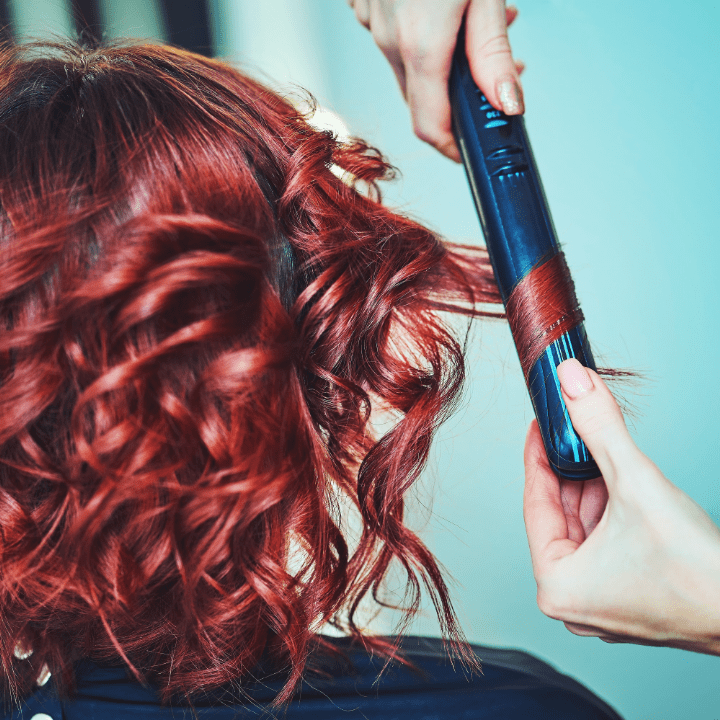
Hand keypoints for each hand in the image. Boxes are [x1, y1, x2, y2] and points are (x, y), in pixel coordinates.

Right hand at [349, 0, 523, 160]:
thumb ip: (493, 54)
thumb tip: (507, 105)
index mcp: (420, 43)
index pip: (430, 127)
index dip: (451, 147)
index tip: (470, 150)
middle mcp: (389, 39)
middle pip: (421, 100)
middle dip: (456, 96)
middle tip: (492, 72)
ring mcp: (372, 21)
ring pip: (408, 67)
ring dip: (441, 61)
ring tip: (477, 19)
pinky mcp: (366, 3)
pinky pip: (392, 36)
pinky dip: (418, 34)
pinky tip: (440, 7)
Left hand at [523, 359, 719, 655]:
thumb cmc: (698, 569)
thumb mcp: (635, 481)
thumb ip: (599, 428)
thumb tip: (571, 382)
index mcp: (556, 586)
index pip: (535, 503)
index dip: (537, 455)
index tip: (539, 425)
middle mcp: (572, 601)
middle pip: (558, 514)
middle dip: (568, 468)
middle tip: (570, 429)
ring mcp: (599, 602)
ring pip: (582, 527)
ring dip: (590, 486)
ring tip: (597, 448)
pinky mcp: (625, 596)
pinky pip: (603, 542)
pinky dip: (608, 510)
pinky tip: (618, 481)